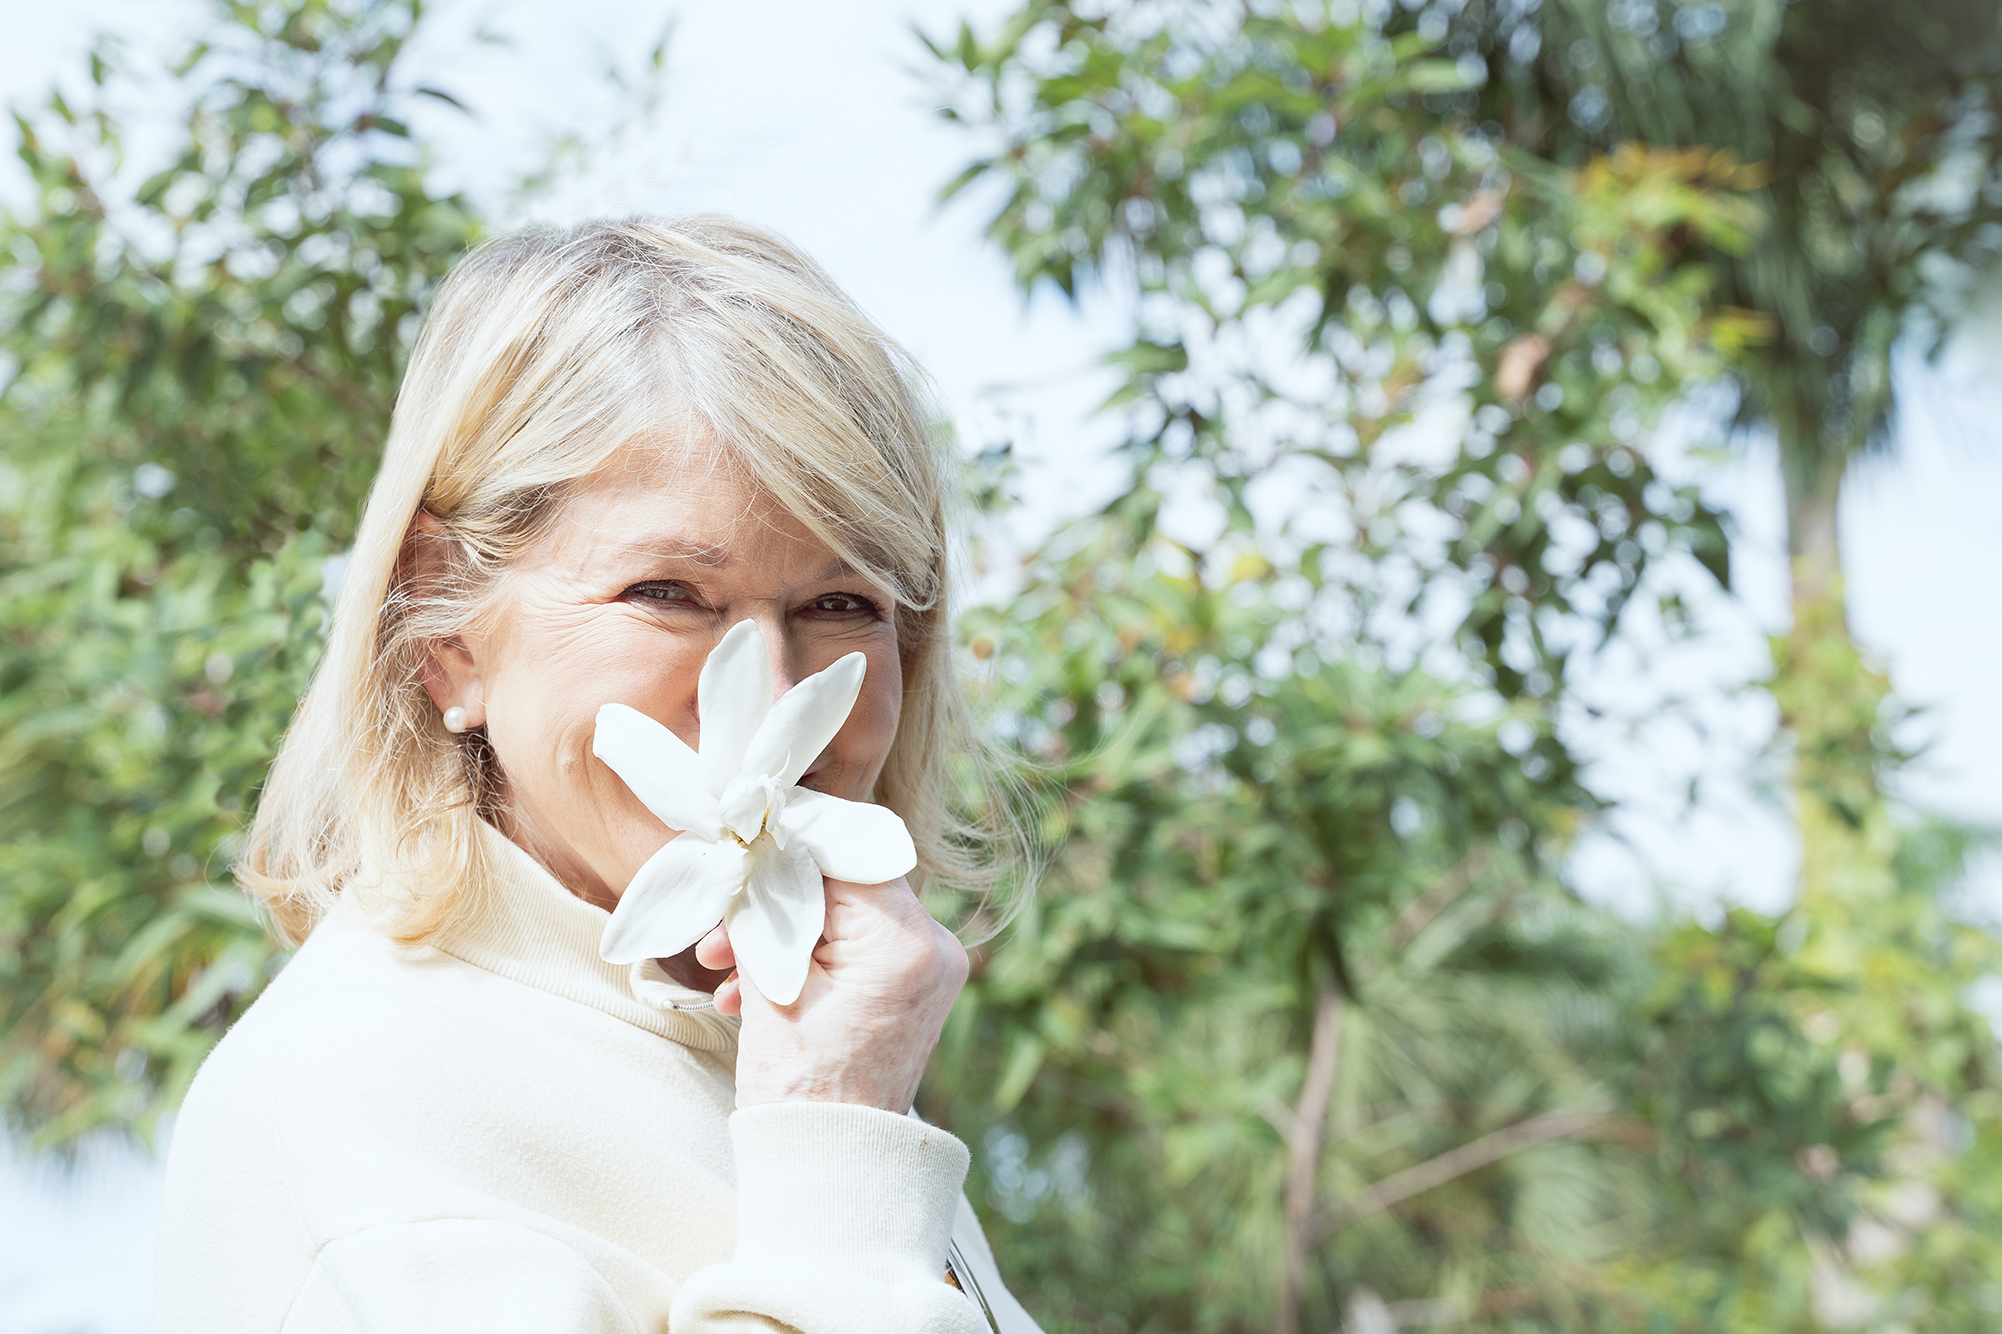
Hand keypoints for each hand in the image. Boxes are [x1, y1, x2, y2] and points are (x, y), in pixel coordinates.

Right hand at [695, 875, 967, 1111]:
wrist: (832, 1164)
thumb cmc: (800, 1088)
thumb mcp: (772, 988)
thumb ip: (768, 913)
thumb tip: (754, 861)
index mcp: (906, 943)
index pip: (848, 855)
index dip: (791, 849)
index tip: (745, 850)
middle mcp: (935, 949)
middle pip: (847, 886)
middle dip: (778, 902)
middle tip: (720, 927)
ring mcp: (930, 970)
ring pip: (846, 918)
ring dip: (784, 934)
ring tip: (724, 966)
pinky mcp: (915, 988)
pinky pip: (859, 948)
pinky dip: (810, 959)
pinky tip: (752, 987)